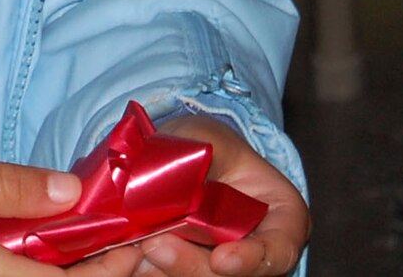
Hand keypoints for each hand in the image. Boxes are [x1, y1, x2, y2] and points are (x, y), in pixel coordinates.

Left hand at [68, 115, 308, 276]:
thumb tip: (177, 182)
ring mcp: (217, 265)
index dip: (253, 260)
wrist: (181, 156)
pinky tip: (121, 256)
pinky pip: (164, 275)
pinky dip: (143, 269)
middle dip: (190, 265)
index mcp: (281, 220)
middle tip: (154, 246)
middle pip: (228, 274)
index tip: (222, 258)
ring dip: (162, 270)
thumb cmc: (209, 145)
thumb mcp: (211, 139)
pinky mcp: (183, 269)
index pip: (278, 250)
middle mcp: (254, 253)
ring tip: (130, 248)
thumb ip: (203, 160)